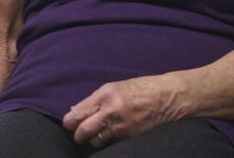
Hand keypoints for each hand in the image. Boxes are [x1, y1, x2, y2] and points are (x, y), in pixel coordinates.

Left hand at [62, 75, 186, 147]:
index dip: (69, 122)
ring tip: (92, 137)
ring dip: (91, 141)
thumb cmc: (139, 89)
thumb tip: (75, 111)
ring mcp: (121, 126)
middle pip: (83, 131)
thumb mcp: (113, 88)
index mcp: (104, 96)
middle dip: (77, 135)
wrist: (166, 97)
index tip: (67, 125)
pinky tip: (107, 138)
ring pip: (95, 141)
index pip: (78, 114)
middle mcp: (110, 111)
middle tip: (77, 135)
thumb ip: (94, 100)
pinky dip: (106, 143)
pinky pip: (110, 144)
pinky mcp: (130, 137)